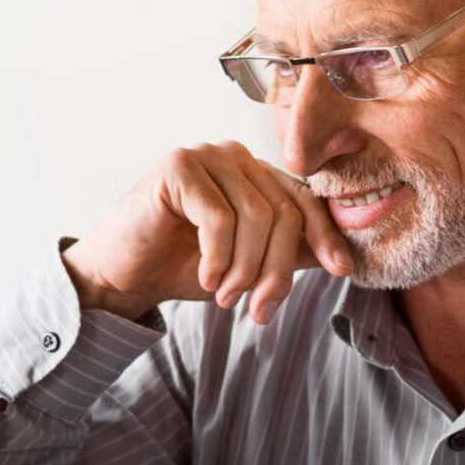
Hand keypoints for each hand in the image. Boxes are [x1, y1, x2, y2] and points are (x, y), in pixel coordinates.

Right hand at [61, 141, 351, 323]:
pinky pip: (219, 218)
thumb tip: (342, 258)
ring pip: (256, 217)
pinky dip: (217, 257)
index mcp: (255, 173)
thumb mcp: (249, 262)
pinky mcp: (177, 166)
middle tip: (259, 309)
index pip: (304, 200)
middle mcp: (234, 155)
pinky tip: (205, 278)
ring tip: (225, 297)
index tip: (341, 271)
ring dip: (244, 269)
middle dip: (275, 269)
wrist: (122, 275)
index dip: (325, 235)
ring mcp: (205, 155)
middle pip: (283, 213)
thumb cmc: (183, 266)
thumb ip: (288, 253)